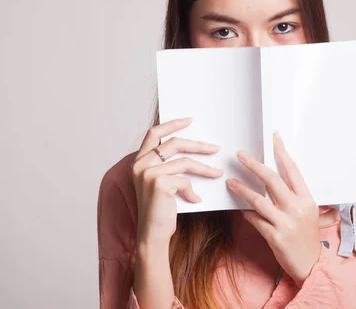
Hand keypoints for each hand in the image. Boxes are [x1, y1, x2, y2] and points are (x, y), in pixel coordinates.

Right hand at [130, 117, 223, 245]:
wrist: (152, 234)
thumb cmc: (159, 210)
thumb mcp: (162, 183)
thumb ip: (169, 165)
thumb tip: (196, 149)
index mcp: (138, 161)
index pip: (154, 133)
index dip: (172, 124)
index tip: (189, 120)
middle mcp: (140, 164)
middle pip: (174, 144)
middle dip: (198, 145)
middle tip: (215, 148)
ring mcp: (148, 173)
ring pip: (184, 162)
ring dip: (205, 168)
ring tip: (218, 173)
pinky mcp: (159, 183)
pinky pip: (185, 180)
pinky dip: (193, 191)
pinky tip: (195, 200)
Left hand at [226, 132, 320, 286]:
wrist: (312, 266)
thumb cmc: (307, 238)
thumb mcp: (308, 214)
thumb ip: (294, 197)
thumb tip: (274, 180)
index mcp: (308, 199)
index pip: (293, 170)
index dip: (282, 152)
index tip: (274, 138)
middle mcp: (297, 208)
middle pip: (273, 180)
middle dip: (254, 165)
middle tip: (241, 155)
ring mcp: (286, 223)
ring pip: (259, 200)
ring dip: (243, 189)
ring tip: (231, 181)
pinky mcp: (275, 237)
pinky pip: (255, 220)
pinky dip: (247, 213)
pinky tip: (240, 209)